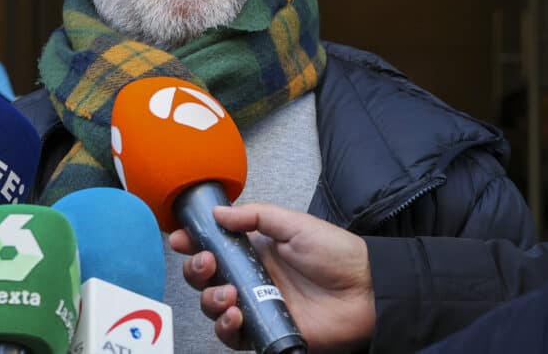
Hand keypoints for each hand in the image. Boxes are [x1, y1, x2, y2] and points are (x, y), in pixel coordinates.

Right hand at [169, 203, 375, 353]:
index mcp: (255, 249)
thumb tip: (217, 213)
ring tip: (227, 294)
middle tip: (207, 263)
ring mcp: (257, 305)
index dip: (193, 242)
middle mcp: (251, 277)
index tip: (181, 238)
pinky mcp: (266, 331)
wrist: (367, 291)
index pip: (214, 245)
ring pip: (214, 308)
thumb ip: (255, 216)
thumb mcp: (294, 224)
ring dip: (210, 300)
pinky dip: (226, 327)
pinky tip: (235, 315)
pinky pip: (233, 335)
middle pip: (206, 278)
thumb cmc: (337, 254)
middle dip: (196, 271)